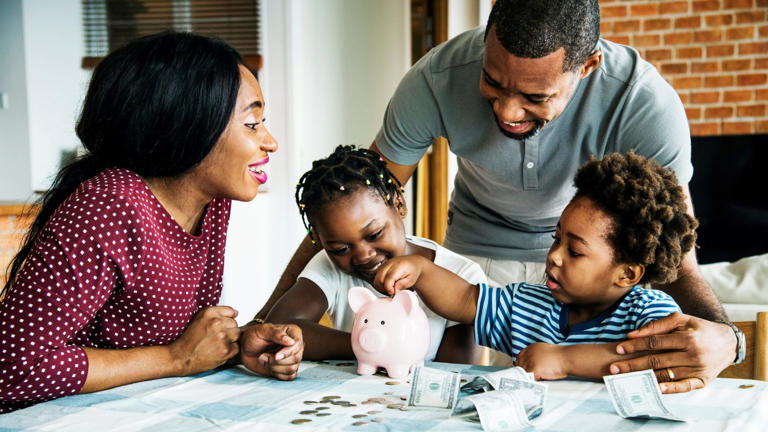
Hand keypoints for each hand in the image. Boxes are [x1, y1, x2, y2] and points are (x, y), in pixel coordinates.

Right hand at [169, 306, 240, 375]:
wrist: (181, 357)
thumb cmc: (189, 340)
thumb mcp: (199, 319)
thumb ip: (217, 314)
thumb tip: (236, 313)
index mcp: (209, 313)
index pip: (230, 311)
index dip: (226, 319)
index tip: (220, 325)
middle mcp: (216, 323)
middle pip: (234, 323)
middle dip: (228, 330)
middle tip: (216, 337)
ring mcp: (222, 336)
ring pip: (237, 334)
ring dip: (230, 339)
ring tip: (217, 343)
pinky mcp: (225, 350)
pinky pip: (236, 347)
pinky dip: (230, 350)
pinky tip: (218, 350)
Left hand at [239, 322, 303, 380]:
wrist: (245, 348)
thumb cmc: (254, 336)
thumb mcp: (262, 330)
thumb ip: (276, 333)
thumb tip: (291, 341)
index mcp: (293, 332)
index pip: (297, 344)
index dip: (287, 352)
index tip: (275, 356)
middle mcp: (296, 345)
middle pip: (296, 358)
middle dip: (277, 361)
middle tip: (262, 356)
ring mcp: (293, 358)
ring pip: (292, 368)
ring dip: (275, 367)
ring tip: (263, 360)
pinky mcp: (288, 369)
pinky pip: (289, 376)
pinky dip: (277, 374)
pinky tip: (268, 366)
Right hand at [372, 256, 426, 295]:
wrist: (412, 262)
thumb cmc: (413, 270)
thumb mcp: (411, 279)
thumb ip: (402, 285)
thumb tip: (394, 291)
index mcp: (398, 266)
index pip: (388, 278)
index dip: (389, 288)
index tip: (393, 293)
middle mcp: (388, 264)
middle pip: (380, 280)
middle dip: (385, 289)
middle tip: (393, 291)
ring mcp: (383, 266)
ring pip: (376, 281)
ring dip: (381, 288)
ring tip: (391, 289)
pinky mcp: (380, 268)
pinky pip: (376, 280)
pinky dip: (380, 285)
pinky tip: (388, 286)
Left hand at [516, 343, 568, 379]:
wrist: (568, 358)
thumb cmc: (561, 356)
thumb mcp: (546, 351)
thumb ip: (537, 355)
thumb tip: (533, 364)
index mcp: (531, 347)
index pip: (520, 357)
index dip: (521, 365)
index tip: (524, 371)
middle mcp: (529, 353)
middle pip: (520, 365)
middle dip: (524, 372)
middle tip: (528, 379)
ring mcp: (530, 361)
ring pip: (523, 373)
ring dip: (528, 378)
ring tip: (534, 381)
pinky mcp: (534, 369)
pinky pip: (528, 378)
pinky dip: (532, 382)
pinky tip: (537, 383)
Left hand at [610, 312, 735, 392]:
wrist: (728, 342)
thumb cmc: (699, 328)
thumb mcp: (681, 319)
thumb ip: (657, 325)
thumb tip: (632, 334)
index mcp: (687, 338)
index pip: (654, 342)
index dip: (635, 345)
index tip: (619, 349)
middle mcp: (693, 355)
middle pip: (656, 360)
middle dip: (633, 364)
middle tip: (614, 368)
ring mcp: (698, 369)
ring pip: (667, 374)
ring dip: (645, 377)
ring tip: (626, 379)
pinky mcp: (703, 381)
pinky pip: (684, 387)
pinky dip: (670, 389)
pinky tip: (655, 388)